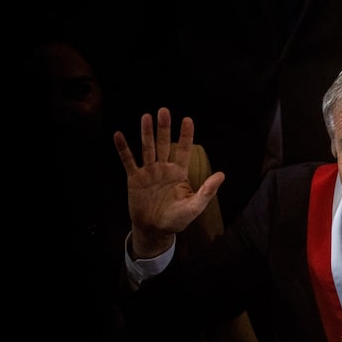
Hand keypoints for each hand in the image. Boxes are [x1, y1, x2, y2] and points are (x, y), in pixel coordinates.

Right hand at [114, 107, 224, 257]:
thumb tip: (222, 175)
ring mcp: (149, 172)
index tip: (187, 119)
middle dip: (164, 128)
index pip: (184, 150)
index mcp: (179, 173)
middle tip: (164, 110)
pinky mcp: (134, 179)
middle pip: (164, 144)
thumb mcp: (194, 207)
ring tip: (146, 116)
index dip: (186, 135)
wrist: (154, 230)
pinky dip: (123, 149)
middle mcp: (164, 168)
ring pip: (147, 148)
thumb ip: (207, 191)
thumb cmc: (176, 219)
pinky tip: (119, 135)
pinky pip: (128, 161)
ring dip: (146, 133)